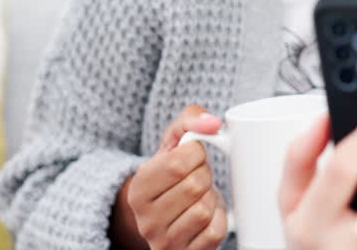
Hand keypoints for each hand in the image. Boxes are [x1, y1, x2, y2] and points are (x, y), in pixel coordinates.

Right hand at [112, 104, 229, 249]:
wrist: (165, 214)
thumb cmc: (172, 173)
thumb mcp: (173, 141)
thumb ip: (190, 119)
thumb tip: (213, 123)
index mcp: (138, 189)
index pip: (178, 163)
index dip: (196, 154)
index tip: (192, 157)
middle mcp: (146, 220)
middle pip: (195, 185)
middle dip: (204, 175)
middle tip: (196, 177)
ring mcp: (164, 242)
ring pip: (205, 209)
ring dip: (211, 198)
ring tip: (199, 196)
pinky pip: (215, 231)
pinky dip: (218, 219)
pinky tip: (206, 215)